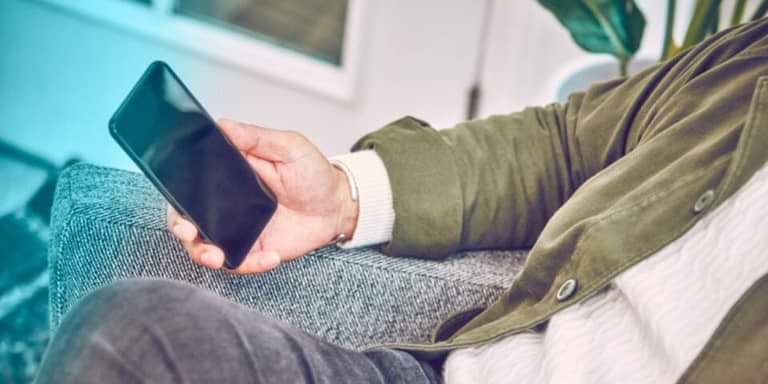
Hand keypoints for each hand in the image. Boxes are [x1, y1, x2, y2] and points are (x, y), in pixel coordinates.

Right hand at [166, 119, 357, 273]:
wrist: (338, 204)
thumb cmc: (313, 173)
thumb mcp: (289, 147)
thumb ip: (256, 138)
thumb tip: (223, 125)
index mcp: (229, 175)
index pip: (191, 184)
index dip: (177, 194)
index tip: (179, 203)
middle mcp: (227, 204)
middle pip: (189, 219)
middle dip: (182, 229)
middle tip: (190, 233)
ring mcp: (239, 229)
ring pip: (207, 246)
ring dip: (205, 254)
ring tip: (216, 257)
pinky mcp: (255, 250)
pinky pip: (241, 262)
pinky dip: (250, 264)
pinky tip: (270, 257)